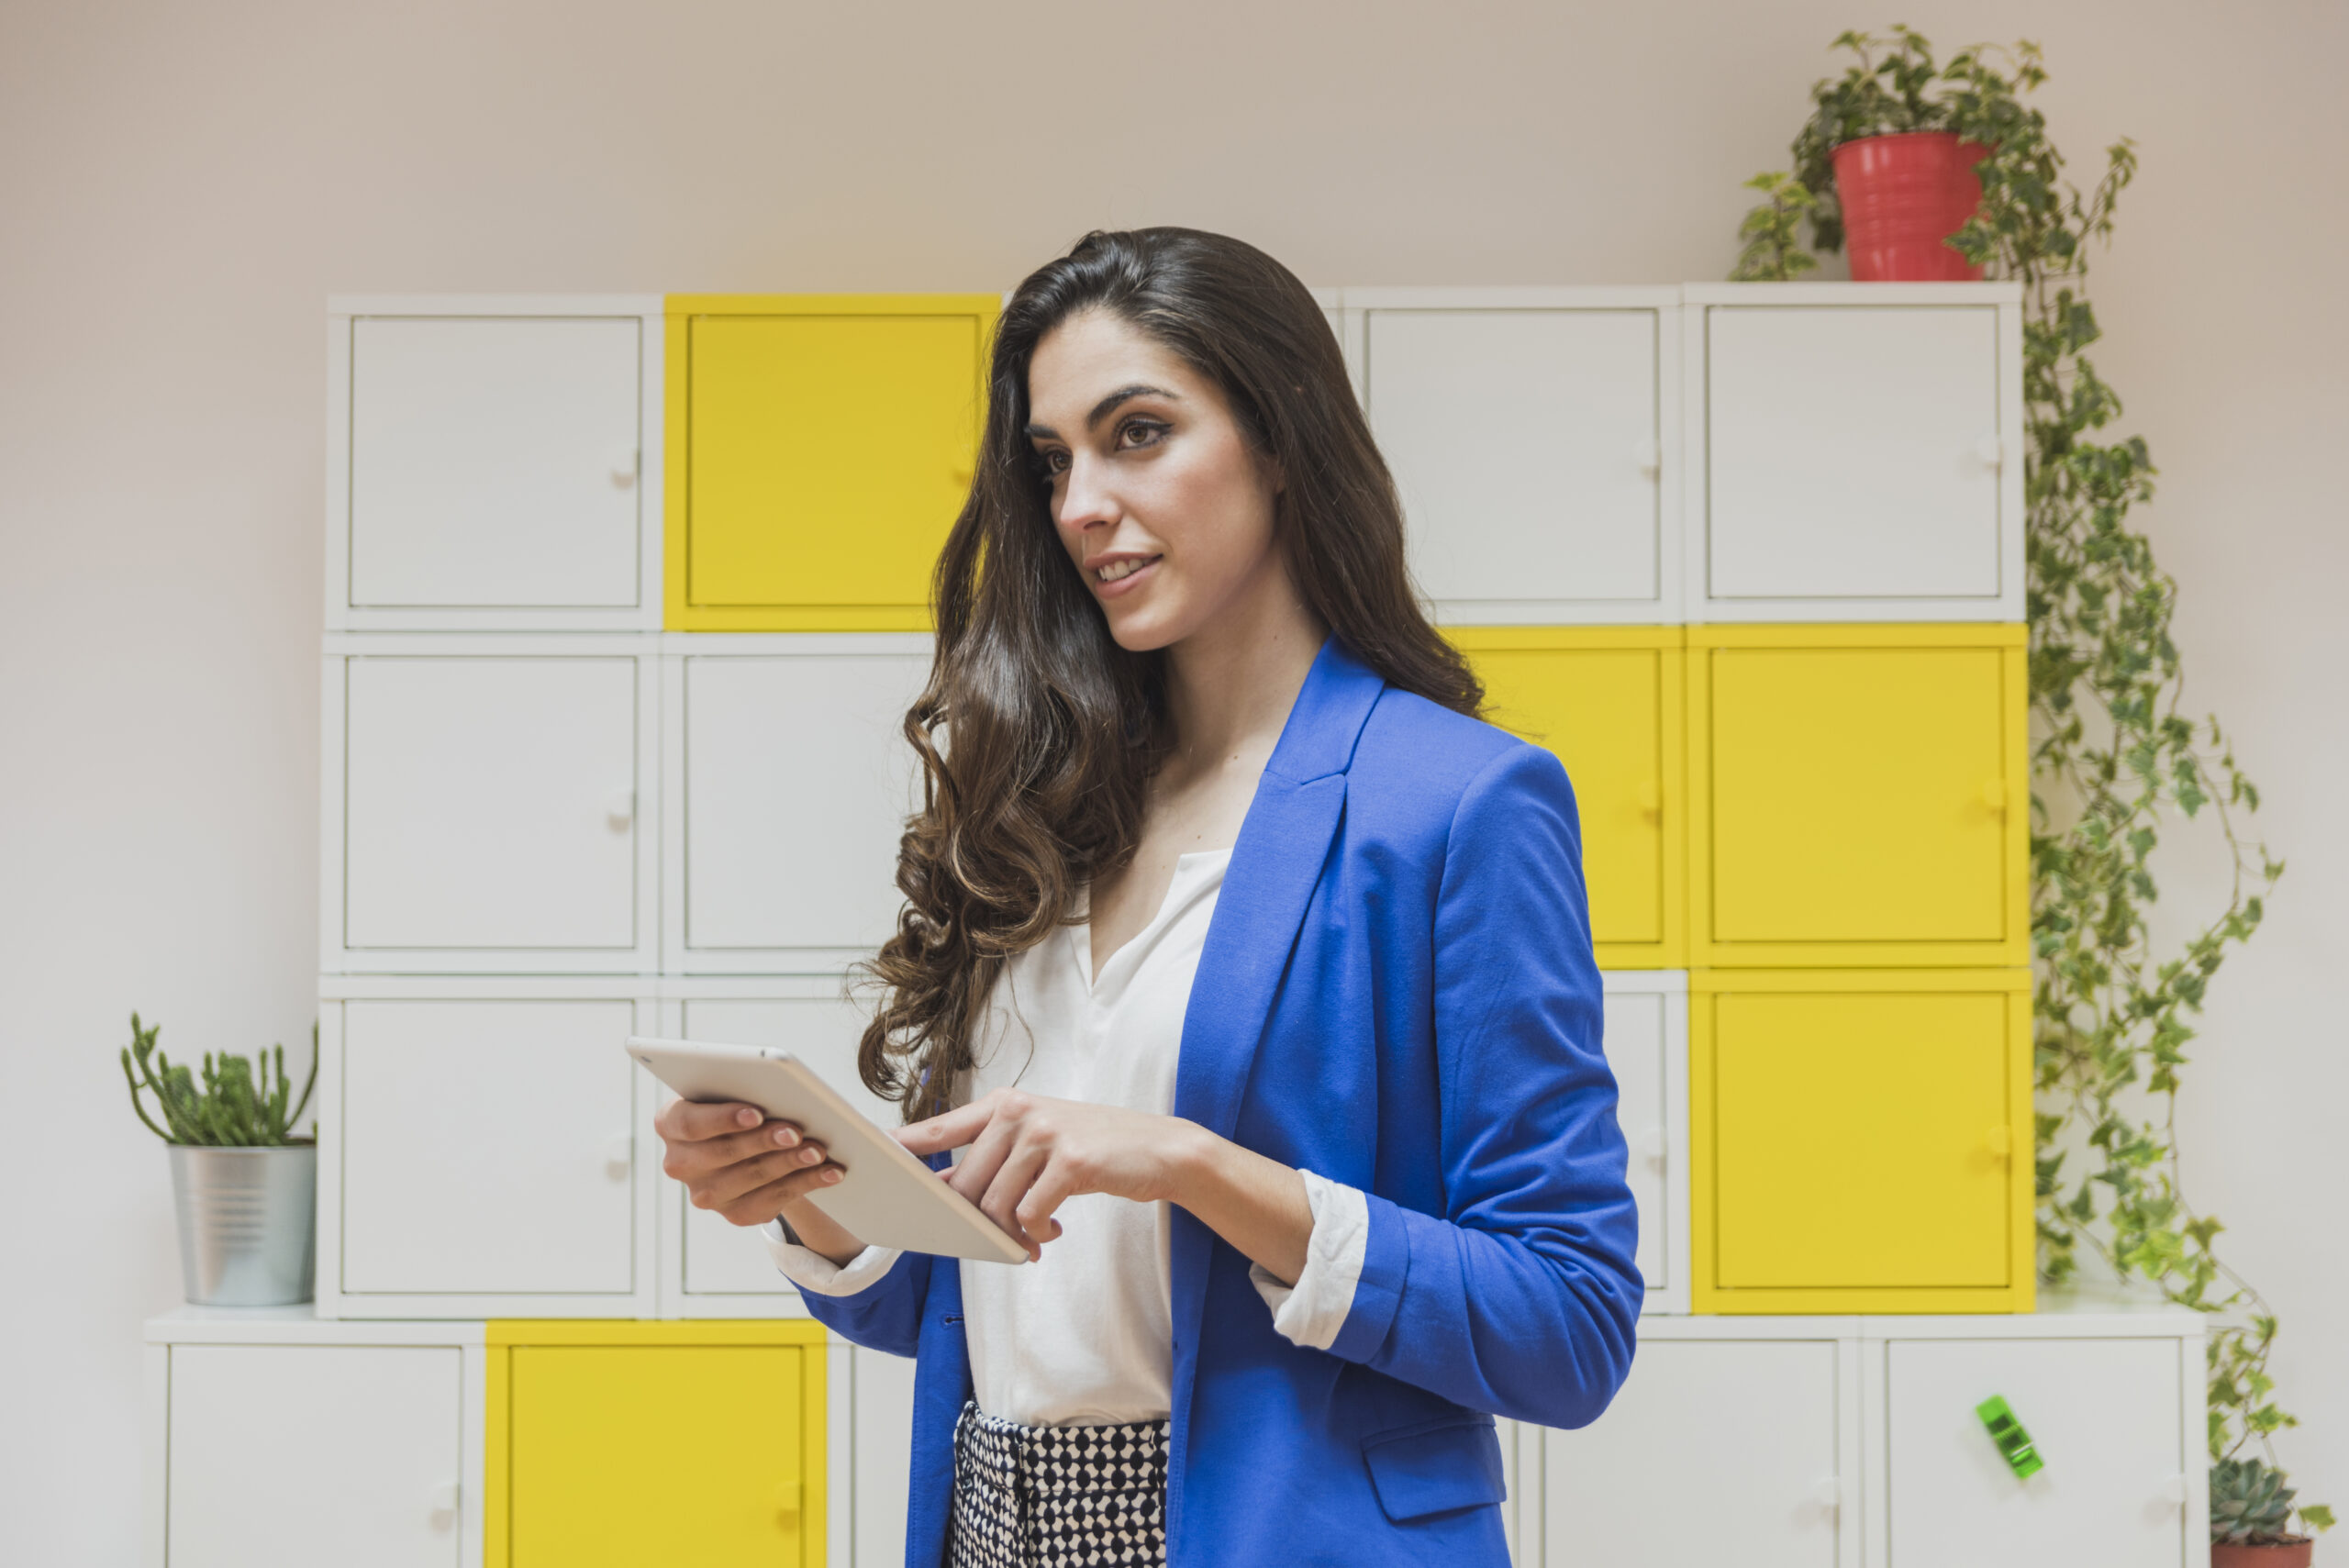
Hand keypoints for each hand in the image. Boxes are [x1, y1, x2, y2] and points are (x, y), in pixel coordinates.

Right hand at [653, 1099, 860, 1260]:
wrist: (746, 1144)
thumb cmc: (738, 1105)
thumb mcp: (732, 1092)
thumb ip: (742, 1089)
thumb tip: (781, 1093)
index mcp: (670, 1124)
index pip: (690, 1124)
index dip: (723, 1119)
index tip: (756, 1112)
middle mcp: (680, 1163)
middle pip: (723, 1154)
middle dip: (764, 1142)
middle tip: (797, 1131)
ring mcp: (705, 1194)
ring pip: (751, 1179)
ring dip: (790, 1164)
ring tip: (818, 1151)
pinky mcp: (734, 1214)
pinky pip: (772, 1201)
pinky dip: (806, 1183)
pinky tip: (829, 1172)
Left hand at [898, 1089, 1209, 1261]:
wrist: (1160, 1148)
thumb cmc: (1094, 1148)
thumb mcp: (1041, 1138)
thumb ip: (996, 1156)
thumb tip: (945, 1192)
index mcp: (1005, 1104)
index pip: (940, 1128)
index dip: (905, 1147)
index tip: (876, 1160)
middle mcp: (1019, 1112)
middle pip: (965, 1184)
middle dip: (977, 1222)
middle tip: (1002, 1239)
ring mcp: (1045, 1132)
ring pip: (995, 1204)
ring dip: (1011, 1234)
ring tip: (1034, 1240)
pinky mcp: (1071, 1160)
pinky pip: (1030, 1213)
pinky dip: (1038, 1234)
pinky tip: (1054, 1233)